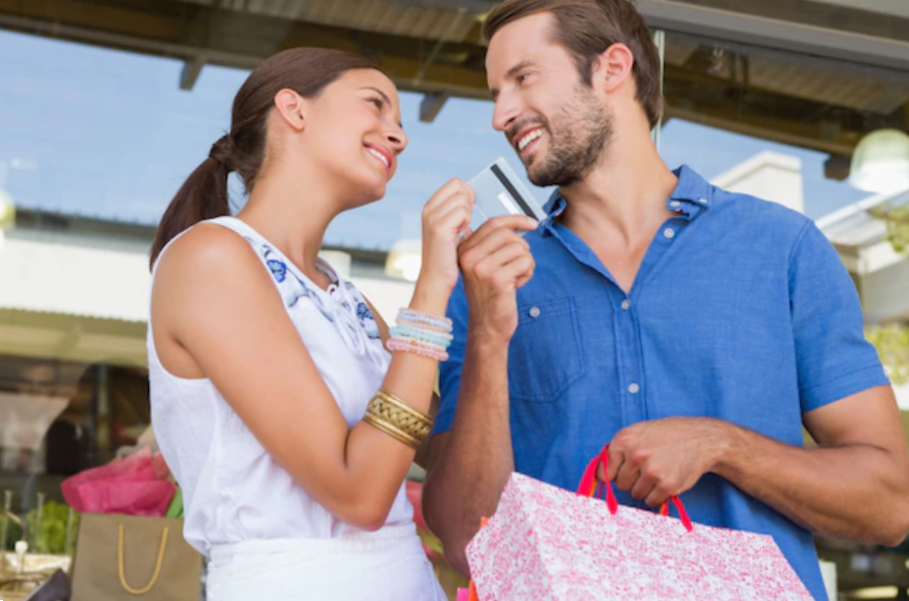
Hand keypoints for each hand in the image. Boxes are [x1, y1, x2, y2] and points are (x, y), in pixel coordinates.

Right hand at [412, 179, 475, 313]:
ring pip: (462, 198)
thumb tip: (470, 194)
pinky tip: (461, 234)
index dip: (467, 193)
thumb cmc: (447, 256)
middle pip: (459, 186)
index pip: (455, 183)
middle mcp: (428, 209)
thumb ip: (456, 211)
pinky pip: (463, 211)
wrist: (436, 279)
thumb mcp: (449, 229)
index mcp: (430, 207)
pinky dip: (467, 222)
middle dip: (469, 201)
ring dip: (468, 213)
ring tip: (462, 229)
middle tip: (467, 220)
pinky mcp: (439, 228)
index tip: (469, 210)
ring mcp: (432, 217)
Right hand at [458, 215, 537, 342]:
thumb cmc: (490, 296)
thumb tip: (514, 225)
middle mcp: (469, 257)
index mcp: (464, 250)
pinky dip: (527, 273)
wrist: (487, 327)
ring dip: (525, 263)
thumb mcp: (484, 267)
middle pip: (507, 234)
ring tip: (516, 277)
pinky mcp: (497, 279)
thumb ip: (492, 245)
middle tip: (519, 264)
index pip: (493, 224)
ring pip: (519, 248)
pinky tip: (517, 285)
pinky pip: (524, 262)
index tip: (532, 223)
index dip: (516, 219)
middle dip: (521, 247)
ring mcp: (481, 268)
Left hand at [597, 417, 733, 506]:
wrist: (701, 438)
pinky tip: (666, 480)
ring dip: (645, 488)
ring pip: (635, 494)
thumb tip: (599, 476)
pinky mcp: (667, 485)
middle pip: (621, 485)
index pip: (605, 472)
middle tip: (648, 468)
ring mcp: (652, 471)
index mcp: (624, 440)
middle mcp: (636, 455)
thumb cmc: (666, 435)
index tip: (623, 473)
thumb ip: (617, 450)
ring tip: (659, 471)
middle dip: (632, 480)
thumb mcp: (638, 432)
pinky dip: (657, 496)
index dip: (615, 474)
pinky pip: (651, 501)